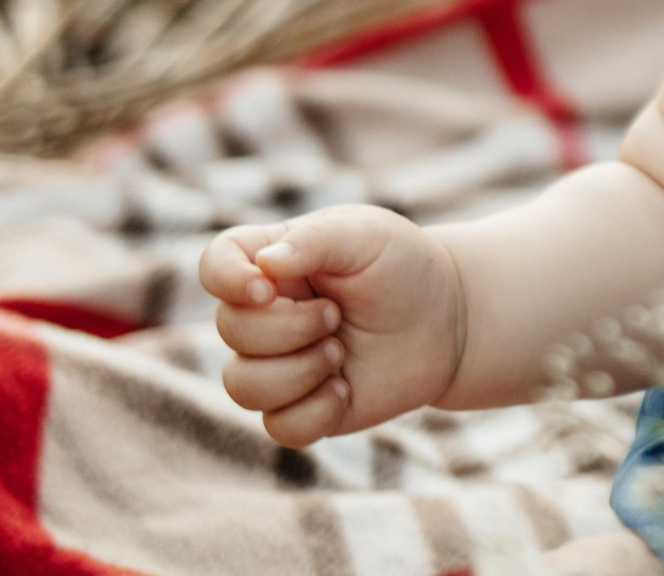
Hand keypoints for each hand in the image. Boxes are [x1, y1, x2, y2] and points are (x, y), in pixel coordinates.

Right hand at [198, 204, 467, 445]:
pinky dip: (314, 412)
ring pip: (242, 387)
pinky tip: (345, 389)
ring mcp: (278, 364)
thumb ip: (315, 241)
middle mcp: (264, 314)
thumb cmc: (402, 266)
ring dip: (298, 372)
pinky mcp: (301, 407)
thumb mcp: (366, 236)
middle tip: (337, 315)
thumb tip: (264, 265)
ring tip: (341, 353)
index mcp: (270, 262)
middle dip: (289, 327)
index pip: (215, 264)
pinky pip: (279, 427)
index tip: (266, 288)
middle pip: (230, 330)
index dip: (225, 280)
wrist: (448, 319)